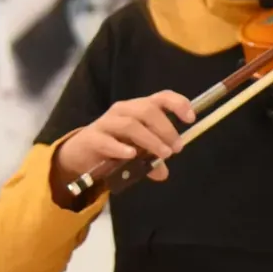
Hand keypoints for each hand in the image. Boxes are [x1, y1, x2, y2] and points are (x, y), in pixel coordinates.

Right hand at [51, 91, 194, 194]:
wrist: (81, 154)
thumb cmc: (115, 146)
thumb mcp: (139, 152)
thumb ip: (152, 160)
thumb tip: (163, 174)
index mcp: (139, 109)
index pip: (161, 97)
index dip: (178, 104)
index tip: (191, 119)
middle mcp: (123, 111)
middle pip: (147, 110)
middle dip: (166, 129)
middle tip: (176, 148)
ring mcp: (106, 122)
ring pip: (130, 124)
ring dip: (150, 140)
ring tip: (162, 155)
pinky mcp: (92, 137)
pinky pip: (107, 140)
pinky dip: (120, 147)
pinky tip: (131, 155)